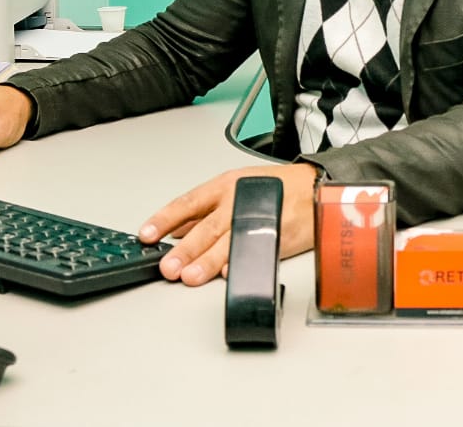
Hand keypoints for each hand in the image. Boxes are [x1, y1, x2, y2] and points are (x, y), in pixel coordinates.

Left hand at [138, 162, 318, 286]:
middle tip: (168, 267)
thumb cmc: (277, 188)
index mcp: (224, 186)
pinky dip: (241, 263)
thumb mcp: (235, 187)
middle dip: (185, 250)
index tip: (146, 235)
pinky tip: (228, 274)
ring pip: (228, 242)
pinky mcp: (277, 237)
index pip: (187, 203)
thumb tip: (175, 230)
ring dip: (207, 261)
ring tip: (190, 276)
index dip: (165, 219)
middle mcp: (238, 200)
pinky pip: (255, 252)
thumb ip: (204, 211)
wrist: (316, 190)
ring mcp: (257, 219)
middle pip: (207, 228)